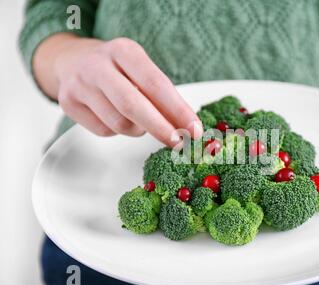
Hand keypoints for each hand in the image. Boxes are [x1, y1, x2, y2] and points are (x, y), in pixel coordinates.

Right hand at [33, 33, 202, 145]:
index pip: (156, 84)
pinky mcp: (68, 104)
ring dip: (139, 130)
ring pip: (119, 124)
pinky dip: (119, 131)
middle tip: (178, 142)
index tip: (194, 129)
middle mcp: (98, 65)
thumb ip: (162, 95)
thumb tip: (187, 127)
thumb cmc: (117, 69)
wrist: (72, 60)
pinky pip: (105, 131)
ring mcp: (79, 85)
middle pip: (133, 105)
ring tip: (139, 119)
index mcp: (124, 51)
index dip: (177, 110)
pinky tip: (117, 117)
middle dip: (160, 128)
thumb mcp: (140, 69)